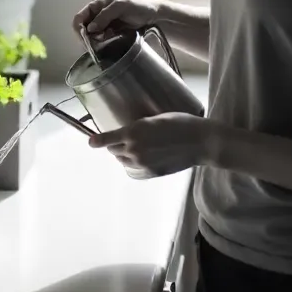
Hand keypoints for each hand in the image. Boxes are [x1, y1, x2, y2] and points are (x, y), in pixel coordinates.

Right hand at [72, 0, 161, 40]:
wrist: (154, 15)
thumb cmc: (138, 6)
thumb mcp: (121, 6)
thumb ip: (105, 15)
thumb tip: (90, 29)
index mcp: (97, 5)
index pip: (79, 18)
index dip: (79, 29)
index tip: (85, 39)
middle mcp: (97, 15)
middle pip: (83, 29)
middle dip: (86, 38)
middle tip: (95, 45)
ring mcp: (104, 25)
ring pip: (91, 37)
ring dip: (94, 42)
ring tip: (103, 43)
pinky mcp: (111, 34)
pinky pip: (100, 41)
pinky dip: (101, 44)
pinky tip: (109, 43)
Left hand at [87, 113, 213, 176]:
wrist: (201, 142)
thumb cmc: (181, 123)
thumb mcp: (155, 118)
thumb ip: (138, 127)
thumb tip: (127, 133)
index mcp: (134, 131)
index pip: (107, 139)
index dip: (98, 141)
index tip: (91, 142)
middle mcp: (134, 148)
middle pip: (113, 150)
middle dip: (114, 145)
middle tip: (122, 139)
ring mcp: (143, 162)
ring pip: (123, 161)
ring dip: (123, 155)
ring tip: (133, 148)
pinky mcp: (152, 172)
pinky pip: (134, 170)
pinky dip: (133, 164)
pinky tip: (141, 158)